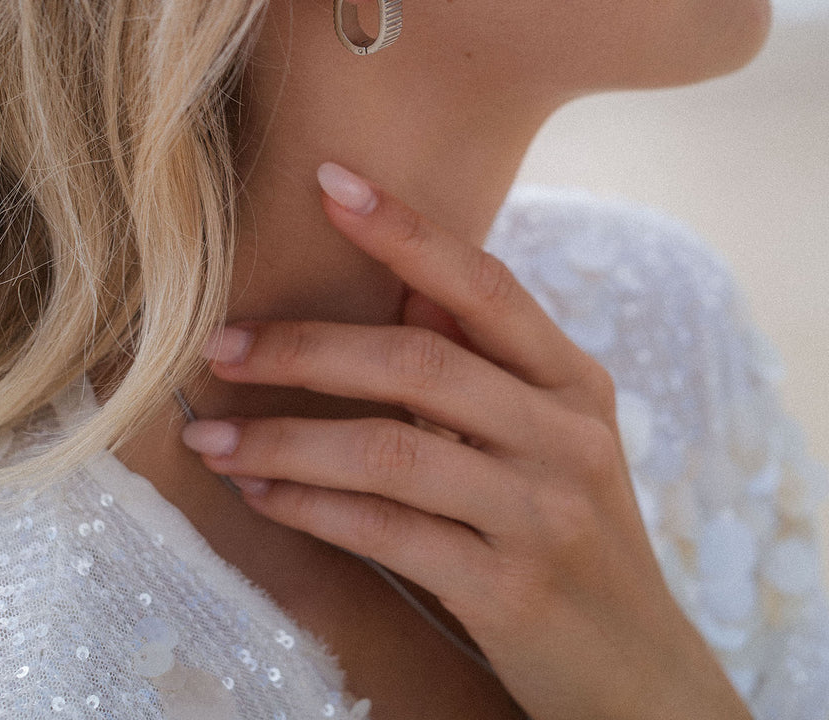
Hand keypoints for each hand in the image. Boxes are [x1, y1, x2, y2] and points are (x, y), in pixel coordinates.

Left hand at [181, 163, 751, 719]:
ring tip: (213, 435)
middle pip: (420, 360)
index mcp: (573, 380)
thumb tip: (403, 284)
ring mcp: (542, 513)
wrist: (639, 670)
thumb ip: (483, 360)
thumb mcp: (551, 433)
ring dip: (286, 436)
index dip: (404, 230)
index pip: (483, 284)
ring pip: (391, 450)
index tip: (328, 182)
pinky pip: (388, 531)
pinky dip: (311, 507)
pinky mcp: (509, 590)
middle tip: (221, 345)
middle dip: (307, 347)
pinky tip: (259, 491)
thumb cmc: (573, 531)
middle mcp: (566, 433)